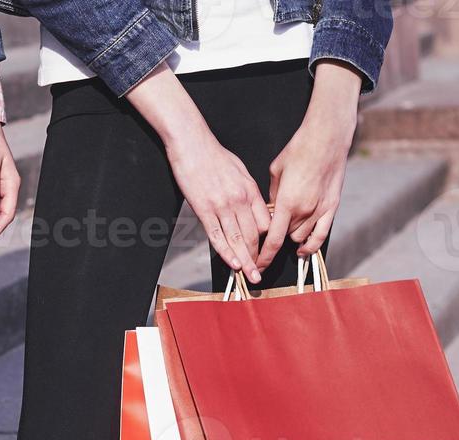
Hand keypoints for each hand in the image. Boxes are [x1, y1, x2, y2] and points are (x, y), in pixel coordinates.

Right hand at [165, 130, 267, 282]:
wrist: (192, 143)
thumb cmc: (214, 155)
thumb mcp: (240, 171)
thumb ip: (247, 192)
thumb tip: (253, 208)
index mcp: (250, 190)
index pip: (265, 223)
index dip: (266, 240)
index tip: (265, 251)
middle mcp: (239, 200)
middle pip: (253, 236)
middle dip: (258, 258)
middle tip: (260, 273)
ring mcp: (221, 206)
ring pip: (237, 240)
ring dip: (245, 261)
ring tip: (250, 277)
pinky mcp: (204, 210)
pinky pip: (217, 236)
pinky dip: (226, 252)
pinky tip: (232, 264)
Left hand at [257, 61, 362, 269]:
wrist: (327, 138)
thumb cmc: (299, 150)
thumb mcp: (276, 171)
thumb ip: (272, 196)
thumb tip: (271, 211)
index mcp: (287, 202)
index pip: (273, 239)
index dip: (264, 256)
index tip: (258, 266)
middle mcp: (305, 210)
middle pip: (285, 236)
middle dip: (276, 235)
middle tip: (271, 227)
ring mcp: (320, 210)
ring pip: (301, 237)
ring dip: (292, 235)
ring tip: (287, 225)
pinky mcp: (332, 207)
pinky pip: (321, 234)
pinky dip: (311, 245)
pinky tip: (303, 250)